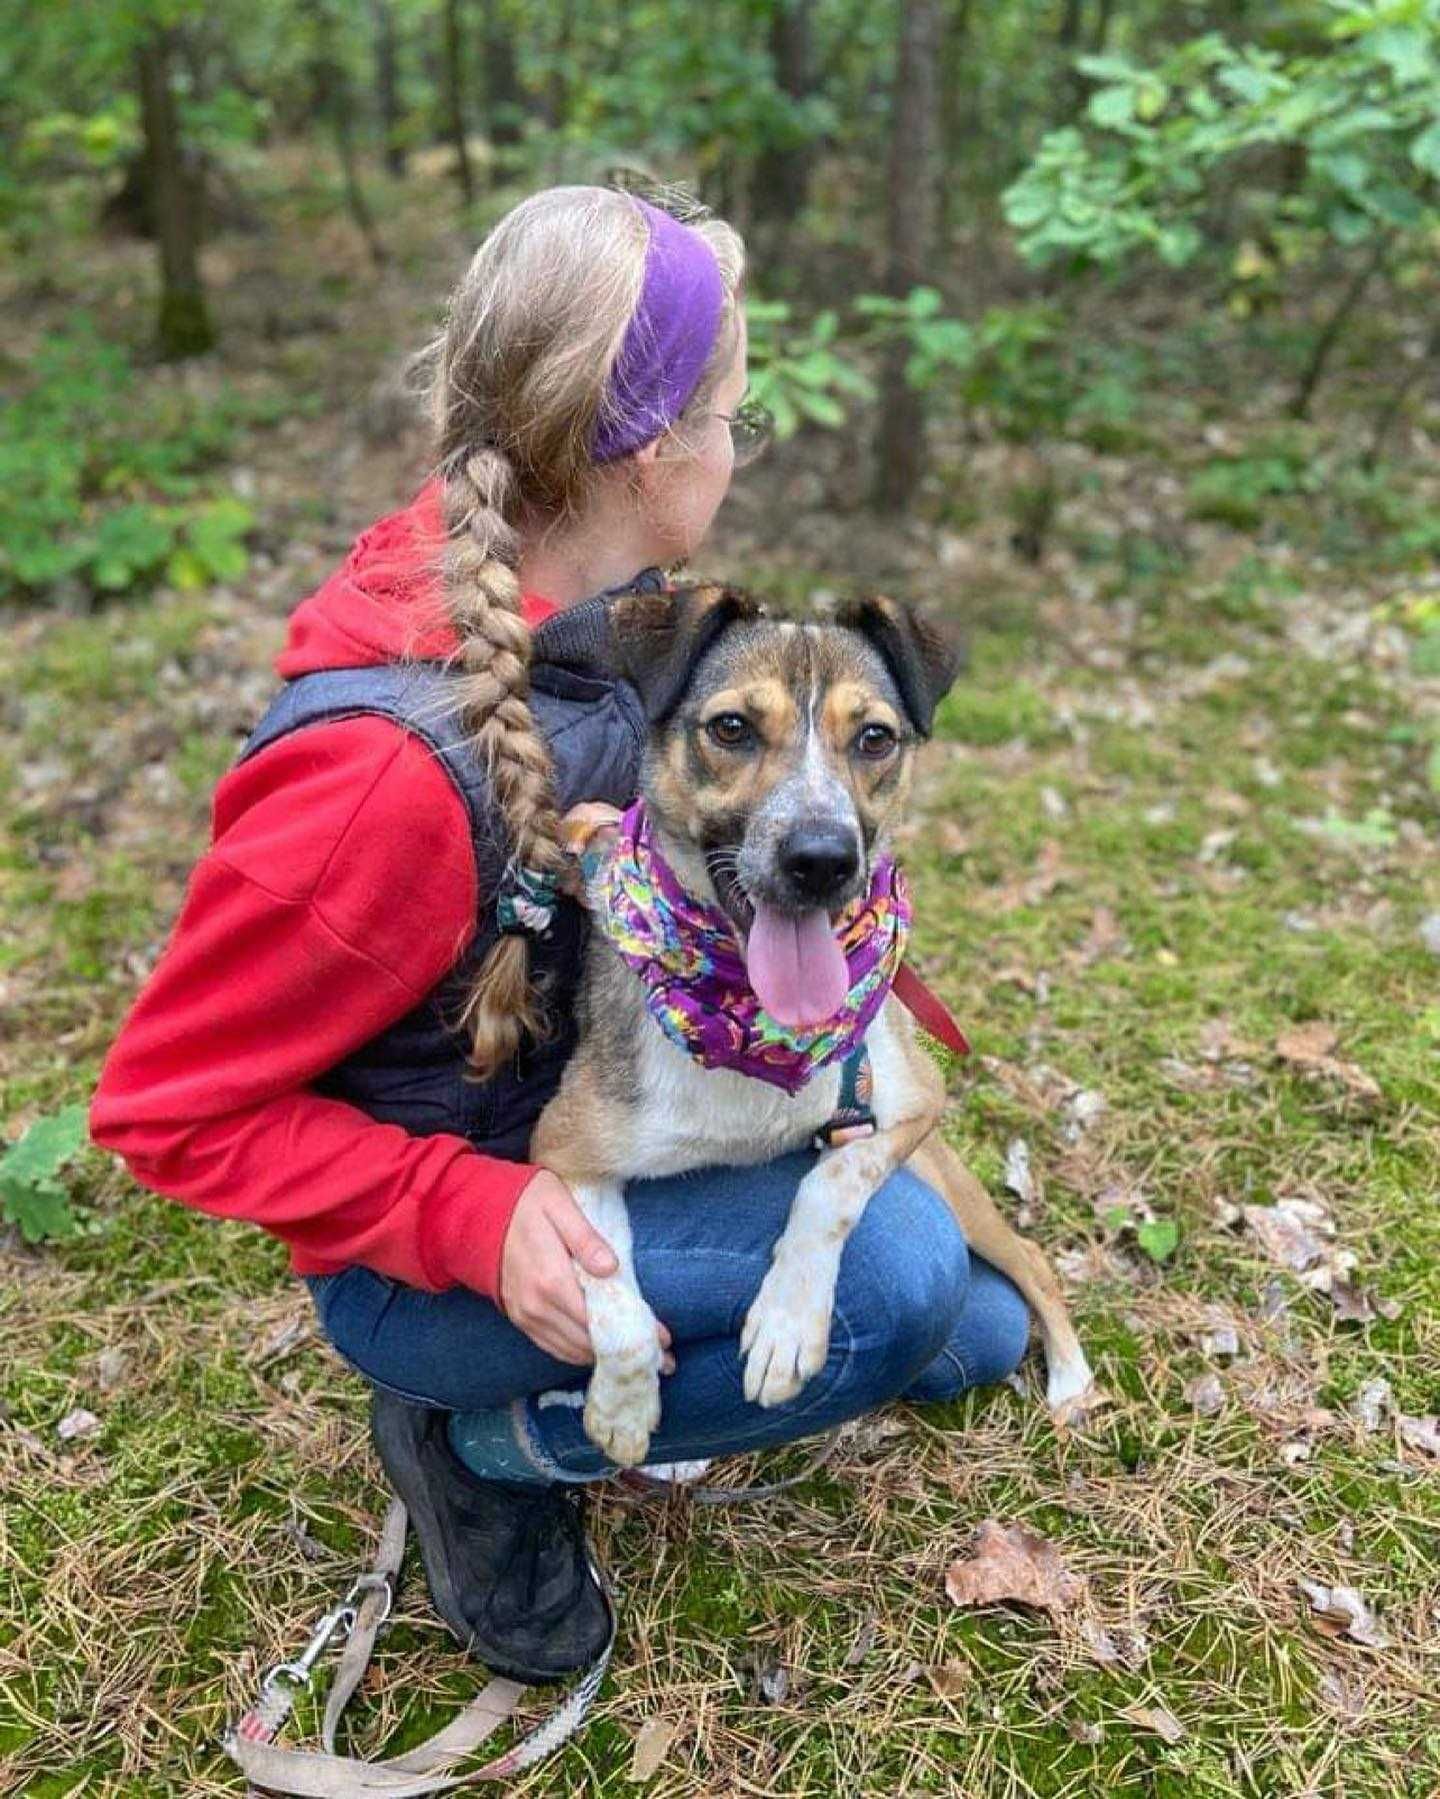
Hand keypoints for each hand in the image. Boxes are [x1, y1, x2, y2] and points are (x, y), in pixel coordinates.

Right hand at [498, 1170, 672, 1369]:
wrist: (475, 1213)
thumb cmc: (524, 1202)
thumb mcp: (558, 1205)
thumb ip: (585, 1238)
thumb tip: (611, 1268)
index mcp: (551, 1280)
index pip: (600, 1320)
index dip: (634, 1332)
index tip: (664, 1339)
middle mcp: (537, 1307)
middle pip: (589, 1343)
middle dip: (625, 1352)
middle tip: (661, 1357)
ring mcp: (526, 1316)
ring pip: (572, 1351)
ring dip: (604, 1357)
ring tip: (638, 1358)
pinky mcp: (520, 1318)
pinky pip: (554, 1347)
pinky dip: (579, 1353)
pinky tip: (601, 1349)